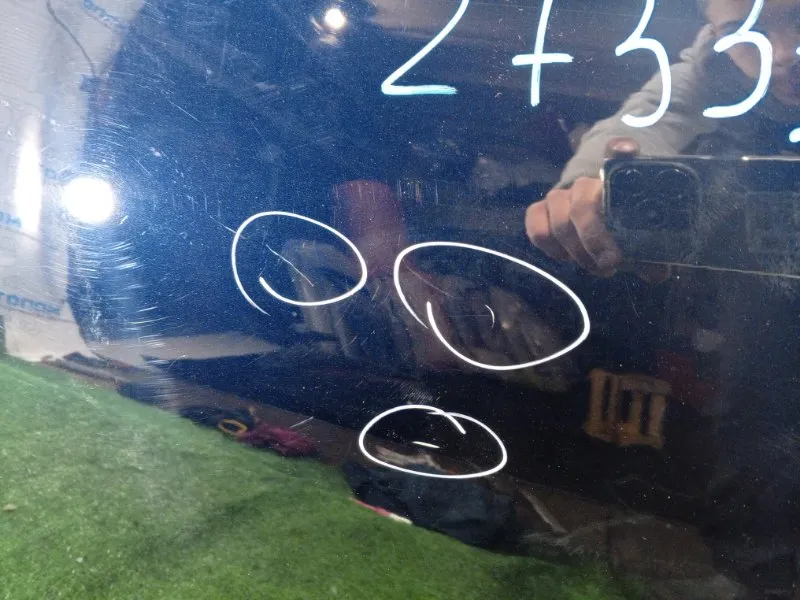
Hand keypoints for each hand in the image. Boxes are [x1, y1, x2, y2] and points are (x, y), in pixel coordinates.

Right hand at [525, 137, 669, 281]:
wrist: (599, 216)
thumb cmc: (624, 226)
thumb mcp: (643, 236)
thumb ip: (651, 250)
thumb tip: (656, 273)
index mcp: (616, 180)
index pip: (616, 156)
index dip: (619, 154)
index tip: (626, 162)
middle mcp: (586, 183)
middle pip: (582, 206)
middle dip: (594, 240)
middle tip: (610, 263)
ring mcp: (561, 195)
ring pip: (558, 219)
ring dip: (576, 249)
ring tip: (595, 266)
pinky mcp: (542, 209)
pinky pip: (535, 221)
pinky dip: (547, 243)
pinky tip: (566, 257)